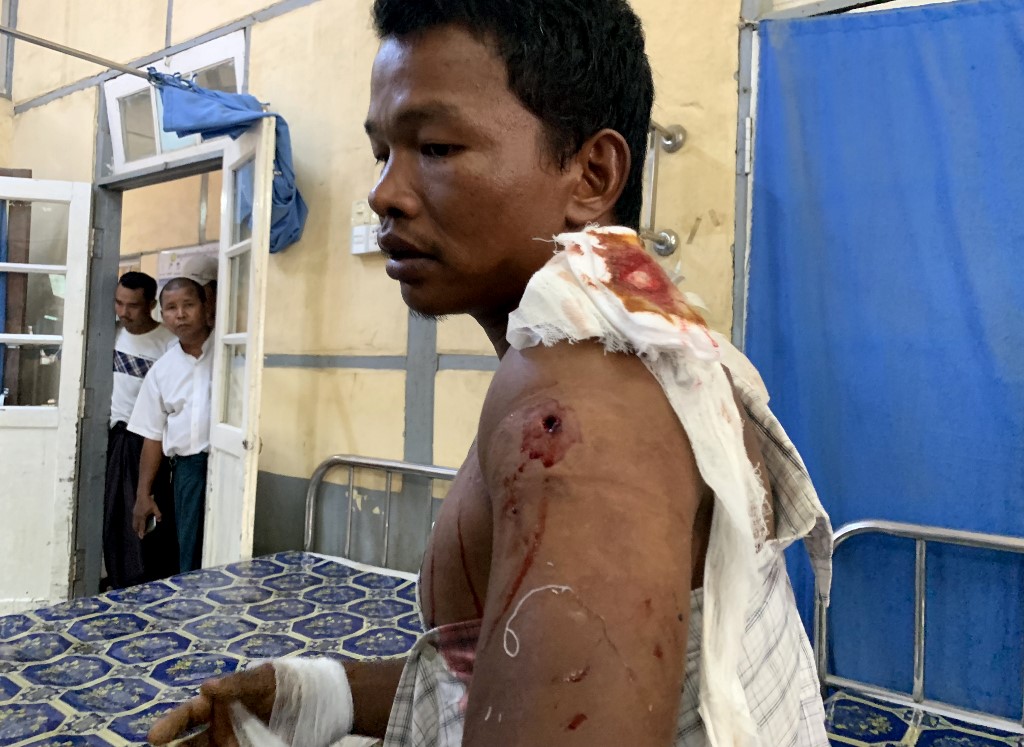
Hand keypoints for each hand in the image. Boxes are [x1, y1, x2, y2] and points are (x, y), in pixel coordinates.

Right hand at [132, 494, 160, 538]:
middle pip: (135, 526)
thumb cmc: (149, 501)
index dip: (141, 532)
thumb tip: (160, 520)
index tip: (141, 537)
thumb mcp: (155, 508)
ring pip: (134, 523)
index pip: (141, 527)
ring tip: (138, 529)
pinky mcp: (134, 511)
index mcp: (142, 517)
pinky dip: (135, 522)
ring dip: (136, 527)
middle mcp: (137, 516)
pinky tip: (138, 522)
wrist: (142, 494)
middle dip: (137, 530)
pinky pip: (134, 519)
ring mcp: (134, 514)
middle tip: (140, 534)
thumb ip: (158, 514)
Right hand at [148, 663, 276, 745]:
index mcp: (218, 703)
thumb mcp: (262, 678)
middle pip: (190, 743)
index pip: (188, 714)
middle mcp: (219, 727)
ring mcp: (232, 743)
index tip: (154, 736)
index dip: (170, 724)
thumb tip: (206, 685)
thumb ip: (237, 683)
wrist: (315, 700)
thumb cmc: (283, 683)